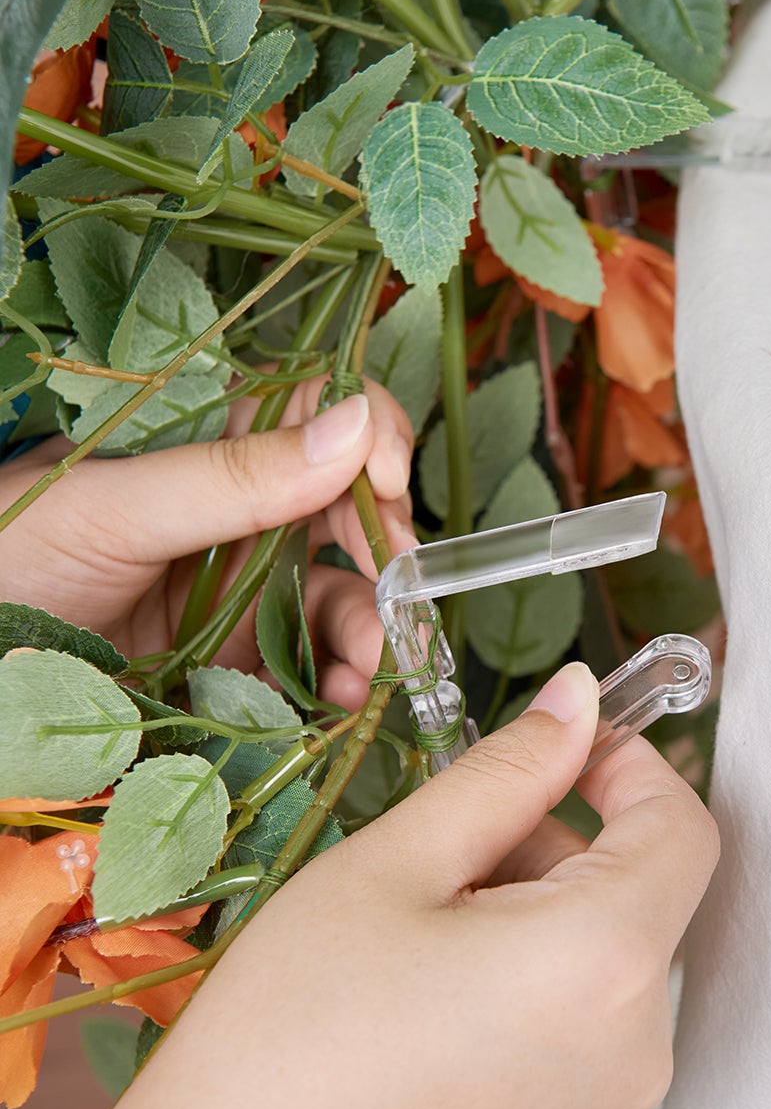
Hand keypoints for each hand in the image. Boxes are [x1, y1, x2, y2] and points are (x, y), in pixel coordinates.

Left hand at [0, 380, 414, 708]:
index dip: (369, 432)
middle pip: (350, 509)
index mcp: (206, 446)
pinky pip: (312, 668)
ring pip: (343, 594)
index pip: (316, 411)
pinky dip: (343, 682)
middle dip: (387, 542)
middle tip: (395, 582)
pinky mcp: (236, 669)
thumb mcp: (112, 506)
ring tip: (369, 664)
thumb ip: (233, 475)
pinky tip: (342, 696)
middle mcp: (237, 514)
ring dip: (374, 624)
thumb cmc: (7, 556)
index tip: (387, 476)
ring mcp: (241, 594)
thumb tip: (354, 426)